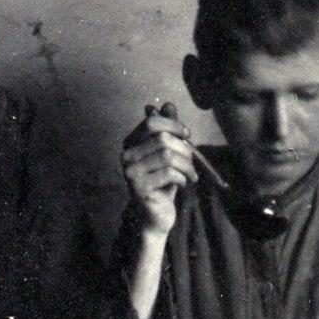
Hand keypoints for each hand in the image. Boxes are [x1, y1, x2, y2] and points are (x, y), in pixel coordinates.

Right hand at [120, 100, 197, 238]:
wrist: (156, 213)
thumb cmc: (163, 180)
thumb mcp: (168, 152)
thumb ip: (167, 129)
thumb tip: (168, 104)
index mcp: (131, 143)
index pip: (152, 123)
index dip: (173, 125)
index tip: (187, 135)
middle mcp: (126, 155)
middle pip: (162, 139)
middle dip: (183, 149)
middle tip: (192, 162)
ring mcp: (130, 172)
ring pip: (167, 156)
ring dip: (186, 165)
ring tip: (191, 174)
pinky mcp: (138, 188)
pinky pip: (169, 173)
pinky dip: (183, 178)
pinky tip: (184, 184)